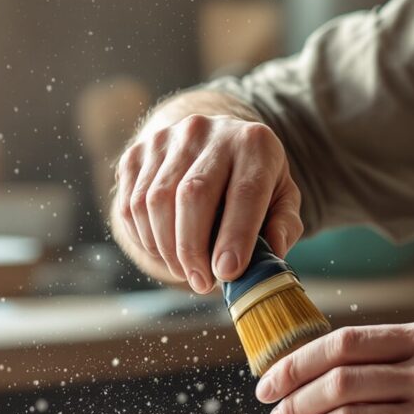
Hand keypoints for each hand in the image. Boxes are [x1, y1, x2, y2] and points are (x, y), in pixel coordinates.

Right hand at [110, 112, 304, 293]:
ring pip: (155, 202)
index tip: (228, 272)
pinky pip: (130, 204)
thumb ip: (284, 224)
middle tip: (201, 282)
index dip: (235, 236)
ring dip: (166, 248)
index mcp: (253, 142)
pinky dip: (144, 238)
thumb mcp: (280, 196)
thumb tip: (274, 253)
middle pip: (192, 194)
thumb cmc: (251, 180)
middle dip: (193, 249)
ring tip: (185, 270)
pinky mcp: (137, 152)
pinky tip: (164, 250)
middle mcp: (208, 131)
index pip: (244, 191)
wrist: (212, 143)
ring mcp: (167, 138)